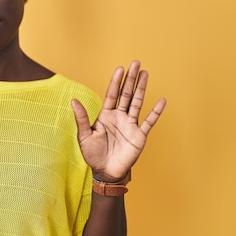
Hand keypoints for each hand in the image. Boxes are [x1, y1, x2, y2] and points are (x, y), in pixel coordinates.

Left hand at [71, 60, 165, 181]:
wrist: (105, 172)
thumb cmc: (93, 155)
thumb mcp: (84, 136)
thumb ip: (81, 118)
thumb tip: (73, 100)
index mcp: (105, 115)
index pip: (112, 94)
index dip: (116, 81)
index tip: (120, 68)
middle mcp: (119, 117)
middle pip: (126, 94)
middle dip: (130, 79)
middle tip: (136, 62)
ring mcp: (130, 125)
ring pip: (137, 102)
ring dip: (142, 88)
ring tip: (145, 73)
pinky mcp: (139, 135)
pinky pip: (149, 121)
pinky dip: (155, 111)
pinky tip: (162, 100)